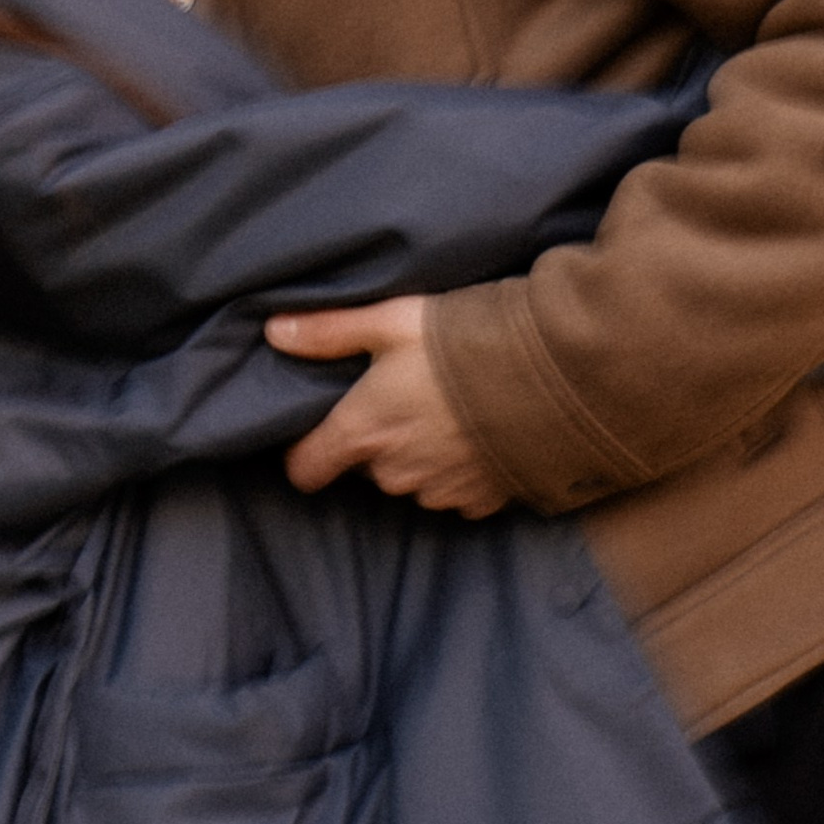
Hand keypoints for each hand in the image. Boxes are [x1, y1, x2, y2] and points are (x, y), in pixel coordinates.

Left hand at [264, 296, 510, 515]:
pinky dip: (459, 468)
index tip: (317, 431)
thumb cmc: (460, 342)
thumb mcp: (389, 321)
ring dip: (418, 453)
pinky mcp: (480, 502)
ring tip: (445, 408)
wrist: (549, 379)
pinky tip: (476, 431)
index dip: (305, 452)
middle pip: (364, 466)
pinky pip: (454, 491)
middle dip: (375, 438)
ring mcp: (438, 492)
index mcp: (362, 431)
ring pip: (409, 478)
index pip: (306, 469)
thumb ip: (328, 331)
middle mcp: (394, 472)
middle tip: (402, 394)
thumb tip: (274, 332)